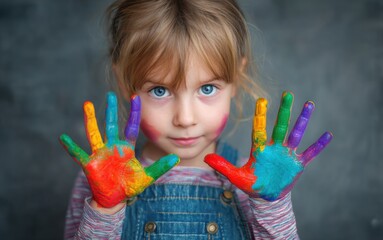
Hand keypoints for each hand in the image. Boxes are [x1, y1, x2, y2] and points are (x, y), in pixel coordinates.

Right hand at [60, 92, 178, 207]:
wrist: (115, 199)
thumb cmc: (130, 186)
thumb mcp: (147, 177)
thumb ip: (161, 167)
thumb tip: (177, 158)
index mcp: (126, 148)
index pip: (131, 127)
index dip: (134, 113)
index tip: (136, 97)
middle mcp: (112, 147)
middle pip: (112, 125)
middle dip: (111, 110)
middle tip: (111, 94)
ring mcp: (100, 154)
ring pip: (94, 133)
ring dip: (90, 119)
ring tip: (87, 104)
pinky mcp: (90, 164)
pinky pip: (79, 154)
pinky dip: (71, 147)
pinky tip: (63, 137)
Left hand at [204, 91, 331, 200]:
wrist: (266, 196)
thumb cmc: (251, 184)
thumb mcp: (237, 176)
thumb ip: (223, 166)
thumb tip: (206, 156)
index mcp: (260, 150)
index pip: (260, 130)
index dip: (261, 116)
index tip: (261, 100)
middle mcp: (275, 148)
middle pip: (280, 126)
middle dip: (284, 111)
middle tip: (287, 93)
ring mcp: (287, 154)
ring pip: (296, 134)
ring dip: (303, 121)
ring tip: (309, 105)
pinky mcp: (297, 164)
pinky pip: (310, 153)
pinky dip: (318, 145)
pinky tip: (327, 135)